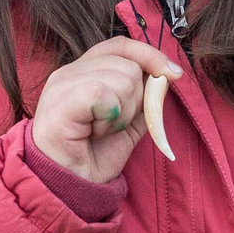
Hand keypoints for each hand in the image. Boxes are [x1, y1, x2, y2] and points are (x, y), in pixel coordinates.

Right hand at [30, 35, 183, 182]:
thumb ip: (144, 98)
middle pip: (128, 65)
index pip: (120, 46)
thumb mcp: (128, 122)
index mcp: (83, 72)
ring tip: (102, 131)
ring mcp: (62, 84)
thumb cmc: (91, 156)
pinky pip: (103, 93)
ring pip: (122, 79)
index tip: (172, 74)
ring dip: (123, 113)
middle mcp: (69, 72)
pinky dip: (109, 117)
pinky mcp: (61, 100)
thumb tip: (166, 76)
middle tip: (114, 126)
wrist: (68, 187)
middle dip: (136, 100)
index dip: (149, 55)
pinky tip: (95, 132)